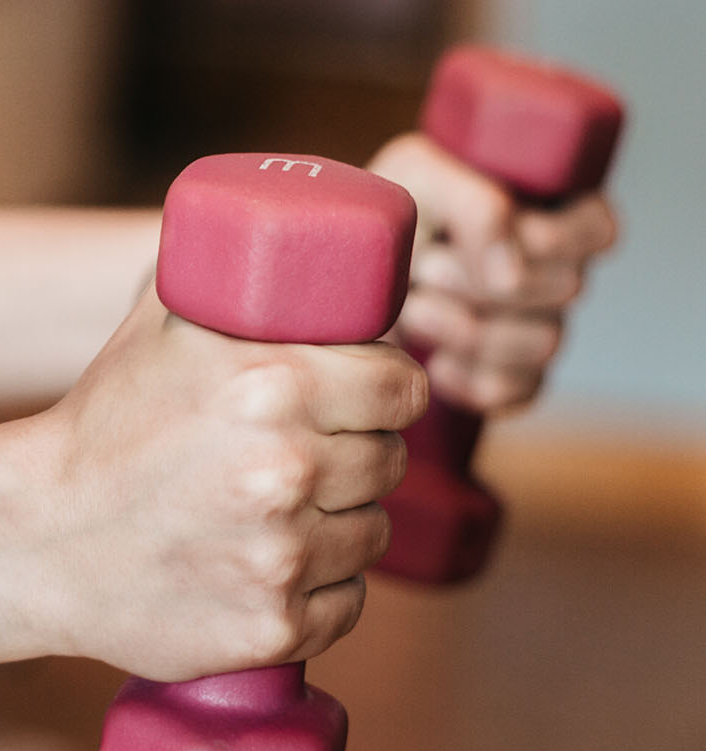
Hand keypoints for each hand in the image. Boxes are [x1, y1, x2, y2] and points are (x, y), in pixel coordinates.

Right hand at [20, 284, 426, 681]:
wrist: (31, 538)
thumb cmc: (101, 425)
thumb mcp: (163, 326)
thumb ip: (239, 278)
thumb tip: (309, 245)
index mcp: (273, 387)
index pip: (403, 388)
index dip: (386, 392)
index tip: (364, 400)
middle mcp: (286, 473)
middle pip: (390, 461)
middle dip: (357, 454)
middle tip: (305, 457)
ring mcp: (281, 559)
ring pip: (371, 535)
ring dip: (339, 523)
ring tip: (276, 514)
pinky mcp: (272, 628)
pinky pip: (347, 604)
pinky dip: (319, 590)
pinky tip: (267, 568)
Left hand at [369, 133, 617, 412]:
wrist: (335, 281)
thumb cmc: (384, 216)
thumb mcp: (416, 176)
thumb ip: (475, 206)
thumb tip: (513, 274)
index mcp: (547, 209)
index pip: (597, 230)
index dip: (550, 239)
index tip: (481, 236)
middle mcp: (552, 270)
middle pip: (566, 288)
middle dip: (482, 281)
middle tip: (424, 270)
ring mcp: (534, 327)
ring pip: (544, 343)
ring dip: (466, 328)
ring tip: (413, 309)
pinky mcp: (508, 376)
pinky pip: (516, 392)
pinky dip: (468, 380)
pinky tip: (432, 362)